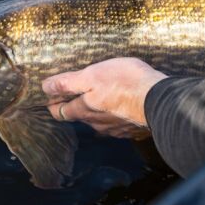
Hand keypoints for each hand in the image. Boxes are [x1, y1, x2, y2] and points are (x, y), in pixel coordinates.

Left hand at [42, 57, 166, 137]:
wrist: (159, 100)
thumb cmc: (124, 82)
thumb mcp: (92, 75)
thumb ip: (69, 83)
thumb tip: (45, 87)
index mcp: (85, 110)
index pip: (61, 112)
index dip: (53, 105)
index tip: (49, 98)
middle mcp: (97, 123)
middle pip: (79, 117)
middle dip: (73, 107)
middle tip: (69, 95)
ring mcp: (115, 128)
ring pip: (98, 121)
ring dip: (94, 111)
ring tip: (95, 99)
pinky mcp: (131, 128)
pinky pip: (115, 123)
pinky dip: (112, 115)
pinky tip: (116, 108)